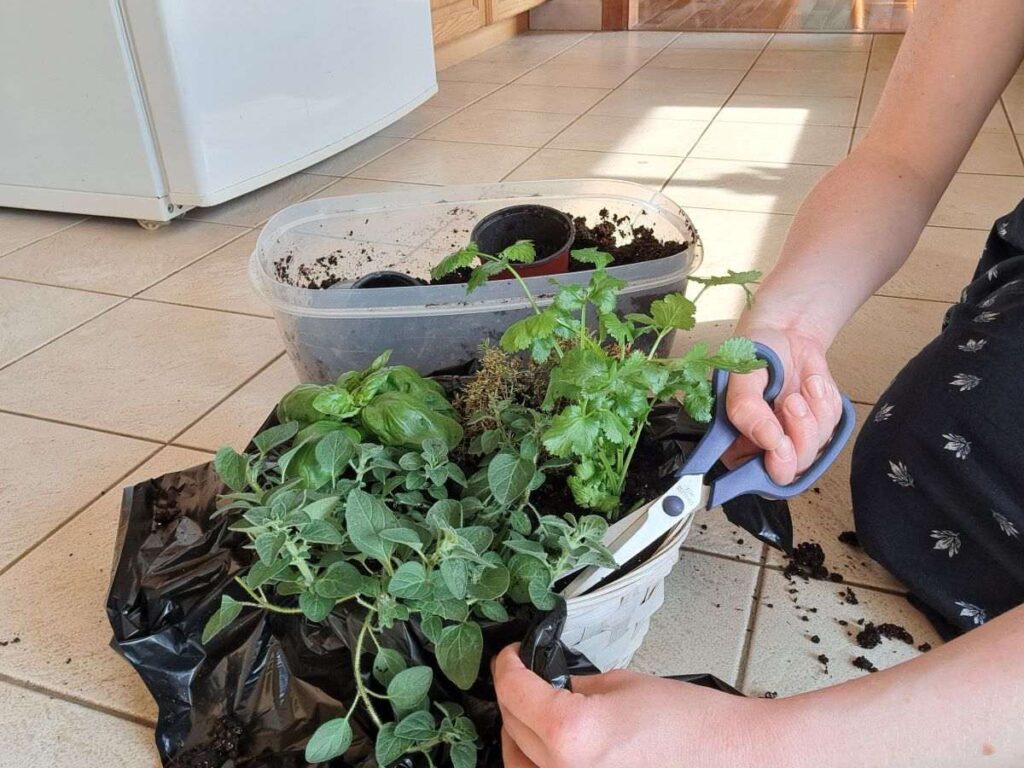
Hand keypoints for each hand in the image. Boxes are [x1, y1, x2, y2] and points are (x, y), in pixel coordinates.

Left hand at [493, 644, 769, 767]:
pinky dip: (540, 764)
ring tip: (533, 714)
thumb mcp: (621, 685)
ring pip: (518, 766)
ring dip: (517, 737)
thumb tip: (546, 688)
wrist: (737, 758)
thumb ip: (574, 689)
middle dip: (512, 699)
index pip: (513, 692)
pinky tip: (551, 749)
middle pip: (510, 729)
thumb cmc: (695, 726)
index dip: (506, 665)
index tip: (510, 657)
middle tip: (524, 678)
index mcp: (572, 734)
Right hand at [723, 324, 842, 484]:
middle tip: (792, 403)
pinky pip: (832, 428)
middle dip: (799, 437)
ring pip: (815, 449)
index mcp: (736, 444)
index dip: (771, 467)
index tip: (780, 444)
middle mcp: (764, 449)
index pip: (753, 478)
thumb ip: (746, 410)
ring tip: (802, 387)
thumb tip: (770, 441)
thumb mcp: (742, 377)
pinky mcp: (819, 428)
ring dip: (813, 414)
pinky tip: (812, 384)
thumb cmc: (756, 354)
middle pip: (790, 470)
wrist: (786, 333)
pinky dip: (826, 404)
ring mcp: (794, 440)